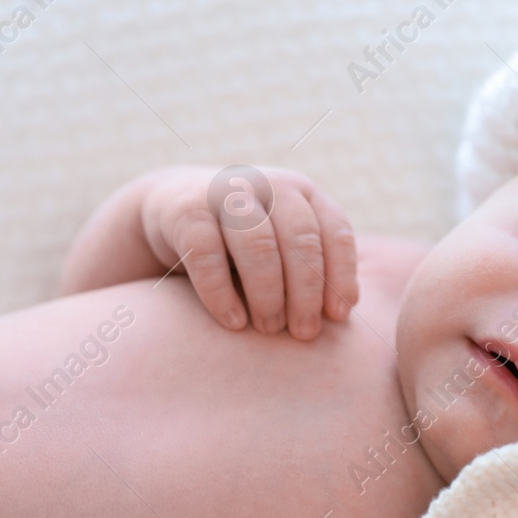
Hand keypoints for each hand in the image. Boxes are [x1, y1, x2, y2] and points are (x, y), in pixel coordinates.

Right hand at [141, 165, 357, 339]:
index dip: (341, 276)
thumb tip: (344, 309)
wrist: (173, 209)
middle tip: (304, 333)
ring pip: (258, 244)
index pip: (335, 232)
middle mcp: (267, 184)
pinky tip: (234, 322)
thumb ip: (312, 267)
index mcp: (301, 193)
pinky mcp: (186, 211)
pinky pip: (207, 256)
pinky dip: (222, 293)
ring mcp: (225, 194)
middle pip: (300, 239)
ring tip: (270, 329)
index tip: (338, 318)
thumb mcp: (281, 244)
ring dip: (268, 294)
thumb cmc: (242, 242)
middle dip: (306, 291)